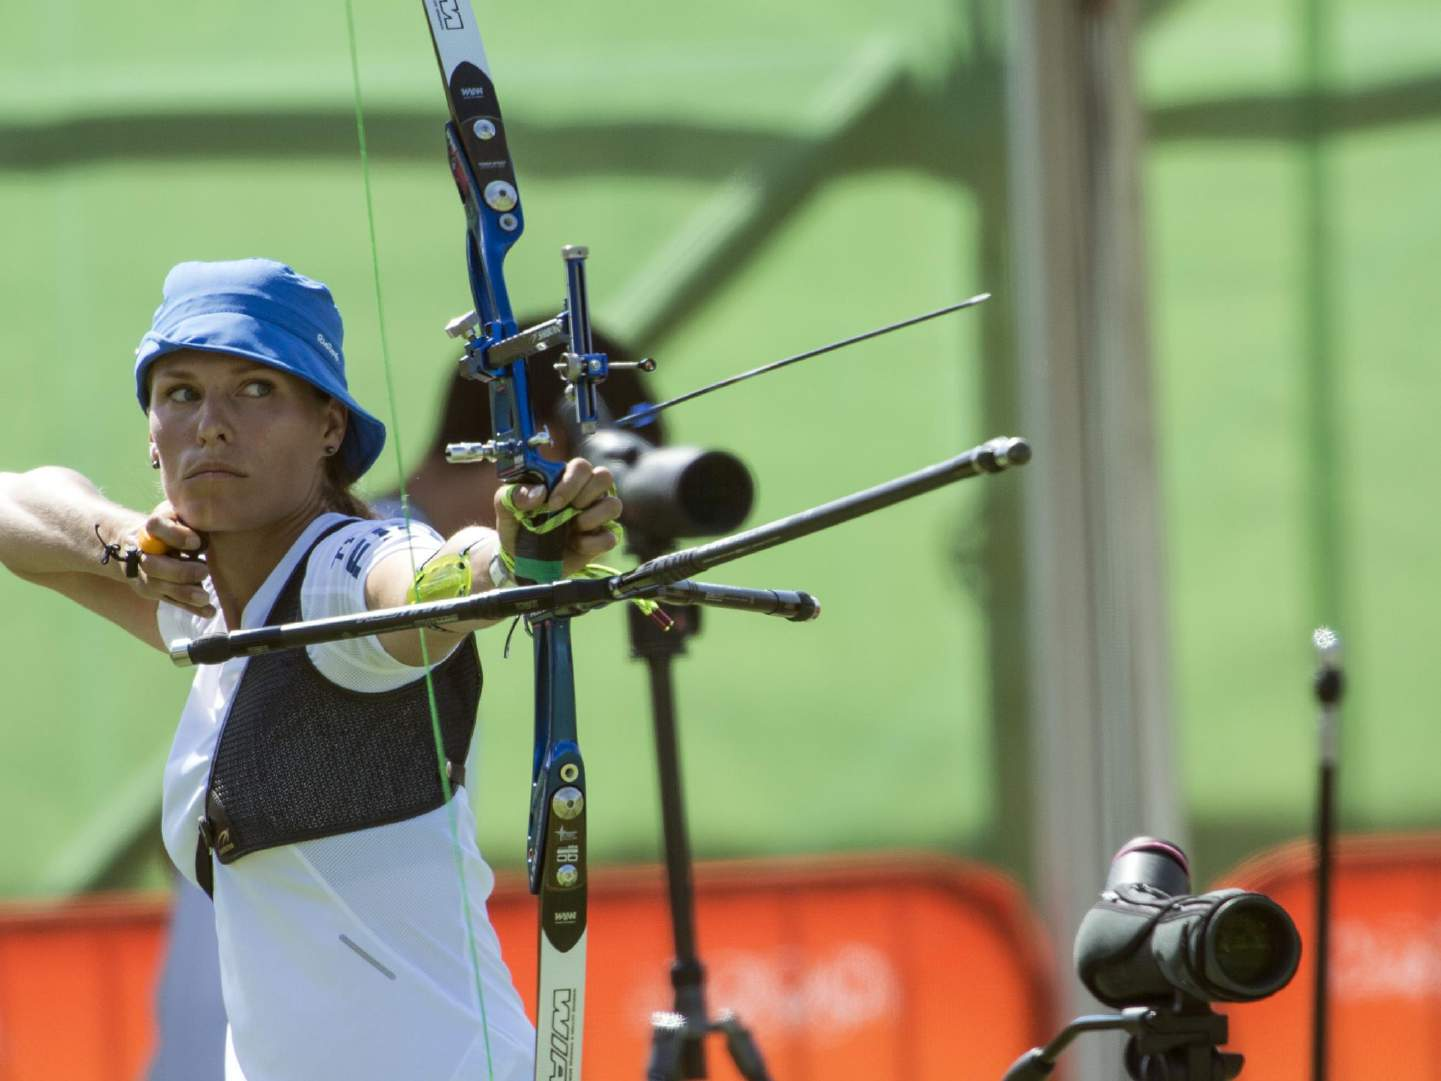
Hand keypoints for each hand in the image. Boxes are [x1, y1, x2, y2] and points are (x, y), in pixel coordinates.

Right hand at [131, 502, 213, 617]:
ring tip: (205, 597)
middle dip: (180, 572)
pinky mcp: (154, 591)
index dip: (175, 535)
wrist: (140, 542)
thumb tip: (211, 528)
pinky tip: (209, 612)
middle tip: (204, 571)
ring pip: (159, 587)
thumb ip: (191, 520)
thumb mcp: (180, 514)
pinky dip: (191, 608)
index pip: (155, 526)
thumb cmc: (173, 524)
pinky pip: (171, 601)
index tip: (197, 542)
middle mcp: (143, 552)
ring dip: (185, 593)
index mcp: (151, 528)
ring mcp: (145, 575)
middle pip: (153, 565)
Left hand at [495, 458, 621, 578]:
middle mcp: (586, 493)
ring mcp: (596, 516)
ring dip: (594, 516)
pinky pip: (611, 536)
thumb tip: (538, 493)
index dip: (571, 482)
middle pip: (605, 477)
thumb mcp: (505, 506)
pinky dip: (593, 542)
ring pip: (614, 505)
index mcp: (565, 479)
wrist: (519, 559)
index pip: (582, 466)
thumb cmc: (517, 524)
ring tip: (574, 527)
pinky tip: (576, 545)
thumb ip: (513, 493)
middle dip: (585, 495)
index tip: (552, 503)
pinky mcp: (600, 540)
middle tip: (567, 510)